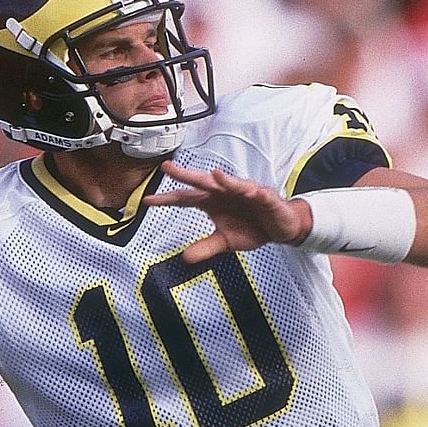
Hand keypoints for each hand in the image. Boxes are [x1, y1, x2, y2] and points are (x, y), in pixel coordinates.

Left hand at [141, 163, 310, 262]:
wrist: (280, 227)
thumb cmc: (252, 227)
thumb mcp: (226, 241)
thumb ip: (205, 247)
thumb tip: (185, 258)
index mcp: (212, 201)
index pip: (185, 199)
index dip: (167, 199)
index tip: (147, 201)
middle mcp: (225, 192)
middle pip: (203, 183)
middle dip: (187, 175)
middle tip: (168, 168)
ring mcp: (245, 192)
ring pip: (232, 184)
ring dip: (225, 180)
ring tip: (215, 176)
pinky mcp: (266, 198)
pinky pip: (260, 194)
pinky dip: (255, 192)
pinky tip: (251, 191)